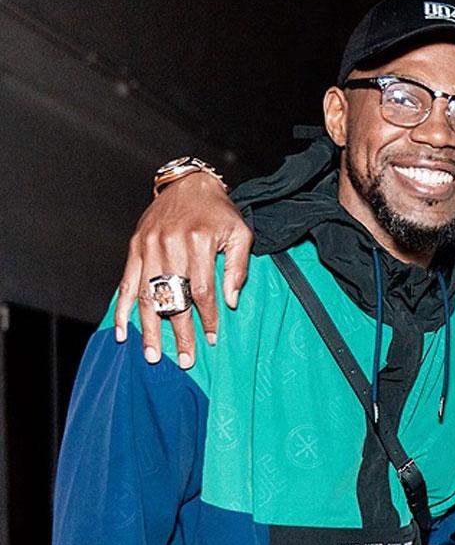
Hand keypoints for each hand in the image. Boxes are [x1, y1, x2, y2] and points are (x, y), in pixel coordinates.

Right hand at [114, 171, 252, 368]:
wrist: (189, 184)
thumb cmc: (220, 212)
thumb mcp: (241, 234)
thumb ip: (238, 268)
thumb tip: (231, 302)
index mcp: (199, 241)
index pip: (202, 290)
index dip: (206, 317)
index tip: (210, 339)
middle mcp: (170, 244)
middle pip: (174, 297)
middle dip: (179, 332)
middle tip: (184, 361)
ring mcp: (149, 246)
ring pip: (148, 295)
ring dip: (149, 328)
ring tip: (152, 355)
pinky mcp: (135, 246)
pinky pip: (127, 282)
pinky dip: (124, 308)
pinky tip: (123, 331)